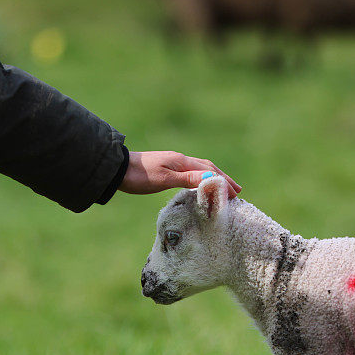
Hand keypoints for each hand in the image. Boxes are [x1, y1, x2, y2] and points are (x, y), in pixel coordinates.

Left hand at [119, 151, 240, 197]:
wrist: (117, 169)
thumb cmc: (139, 176)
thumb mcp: (164, 179)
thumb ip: (187, 179)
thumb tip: (211, 177)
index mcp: (182, 162)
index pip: (210, 171)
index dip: (224, 181)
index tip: (237, 193)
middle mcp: (180, 160)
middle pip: (208, 167)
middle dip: (223, 179)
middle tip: (237, 192)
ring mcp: (174, 163)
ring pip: (200, 169)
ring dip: (214, 177)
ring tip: (223, 188)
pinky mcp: (167, 168)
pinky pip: (191, 172)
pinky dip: (202, 178)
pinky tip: (201, 184)